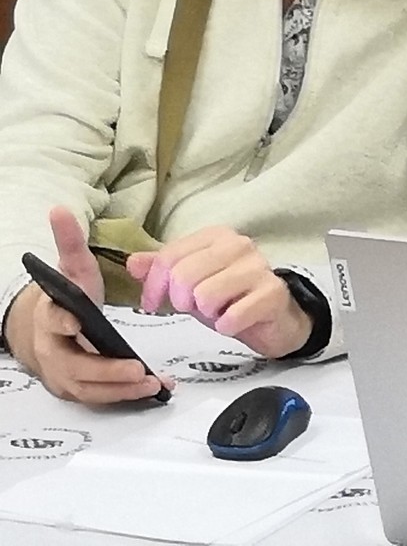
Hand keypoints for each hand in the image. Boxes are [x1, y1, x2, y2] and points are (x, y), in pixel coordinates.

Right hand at [3, 206, 173, 403]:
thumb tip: (59, 210)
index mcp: (51, 318)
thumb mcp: (72, 268)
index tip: (78, 322)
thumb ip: (70, 242)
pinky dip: (126, 396)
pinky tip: (156, 388)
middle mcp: (54, 350)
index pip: (52, 321)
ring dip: (121, 389)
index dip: (62, 323)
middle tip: (137, 368)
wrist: (53, 328)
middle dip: (105, 369)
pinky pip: (101, 396)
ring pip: (89, 388)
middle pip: (74, 365)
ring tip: (153, 383)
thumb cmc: (68, 297)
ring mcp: (65, 374)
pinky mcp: (80, 389)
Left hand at [126, 225, 310, 358]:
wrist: (273, 317)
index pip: (169, 257)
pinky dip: (226, 326)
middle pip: (184, 275)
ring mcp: (259, 268)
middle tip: (192, 308)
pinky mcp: (273, 294)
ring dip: (206, 313)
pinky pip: (233, 316)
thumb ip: (162, 269)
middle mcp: (239, 245)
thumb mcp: (190, 282)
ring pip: (206, 295)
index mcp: (216, 236)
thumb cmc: (230, 297)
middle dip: (180, 301)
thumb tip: (132, 262)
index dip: (153, 286)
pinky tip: (233, 322)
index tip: (151, 304)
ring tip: (217, 312)